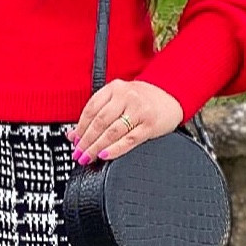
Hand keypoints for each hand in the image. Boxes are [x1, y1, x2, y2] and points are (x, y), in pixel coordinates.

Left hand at [68, 79, 184, 163]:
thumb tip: (74, 135)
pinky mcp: (150, 124)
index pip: (91, 109)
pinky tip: (105, 156)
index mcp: (115, 88)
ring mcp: (139, 110)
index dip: (80, 127)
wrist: (172, 95)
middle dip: (86, 141)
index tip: (74, 141)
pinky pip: (129, 140)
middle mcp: (126, 96)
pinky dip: (115, 149)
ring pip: (112, 132)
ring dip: (97, 148)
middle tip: (78, 154)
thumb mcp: (119, 98)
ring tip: (88, 158)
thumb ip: (98, 113)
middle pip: (100, 122)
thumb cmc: (143, 99)